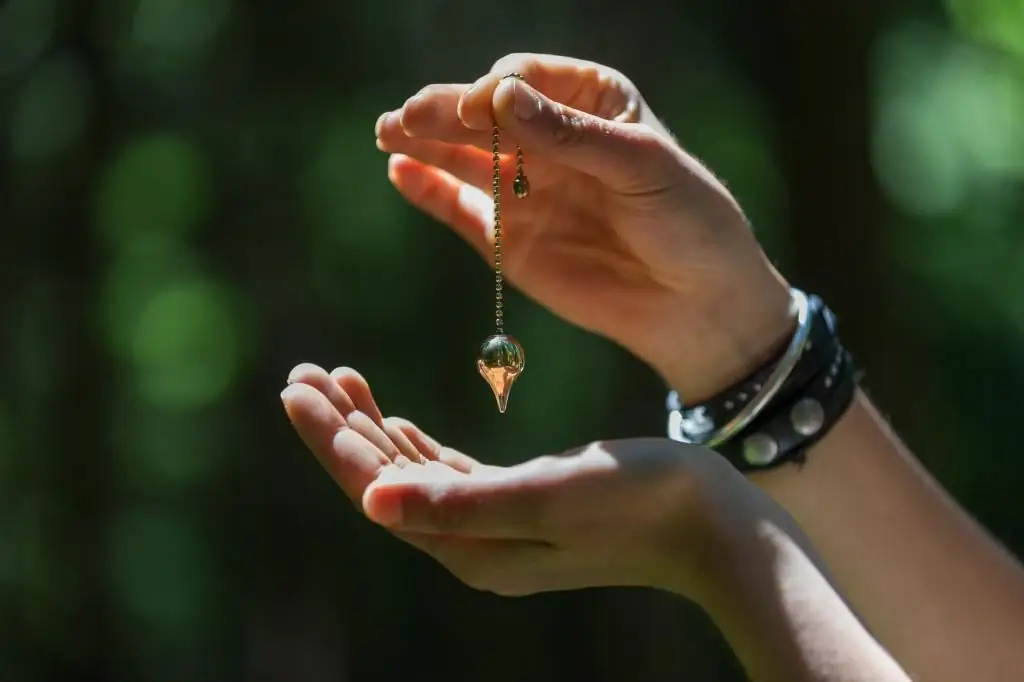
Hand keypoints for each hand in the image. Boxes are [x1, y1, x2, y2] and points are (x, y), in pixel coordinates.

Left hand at [281, 362, 744, 596]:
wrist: (714, 526)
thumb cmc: (640, 505)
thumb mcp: (548, 498)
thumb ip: (459, 503)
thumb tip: (369, 501)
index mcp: (469, 547)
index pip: (377, 487)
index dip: (330, 440)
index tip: (294, 386)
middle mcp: (473, 544)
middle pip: (385, 479)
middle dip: (340, 427)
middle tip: (301, 372)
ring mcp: (496, 527)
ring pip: (412, 473)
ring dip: (372, 428)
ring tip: (336, 380)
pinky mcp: (521, 504)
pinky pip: (448, 473)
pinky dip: (416, 444)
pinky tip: (395, 421)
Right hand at [376, 53, 793, 399]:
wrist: (697, 305)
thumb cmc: (688, 220)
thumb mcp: (641, 165)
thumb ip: (571, 136)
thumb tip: (500, 99)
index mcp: (589, 101)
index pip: (524, 80)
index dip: (497, 92)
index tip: (483, 107)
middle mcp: (548, 139)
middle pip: (483, 116)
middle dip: (445, 111)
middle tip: (407, 116)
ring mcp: (525, 189)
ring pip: (463, 157)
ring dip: (425, 143)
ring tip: (389, 133)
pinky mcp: (508, 238)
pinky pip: (460, 208)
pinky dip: (429, 191)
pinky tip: (400, 172)